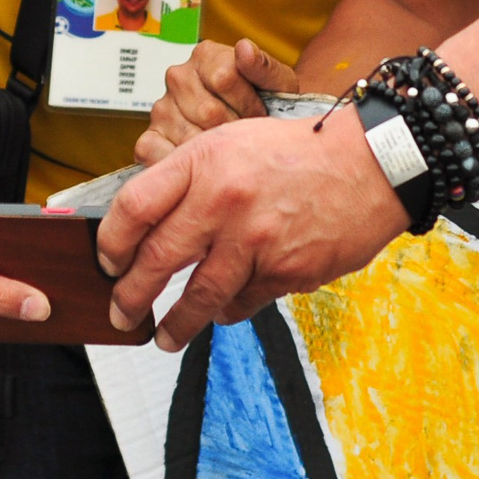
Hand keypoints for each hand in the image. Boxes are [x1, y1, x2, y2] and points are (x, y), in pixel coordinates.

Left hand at [99, 110, 406, 350]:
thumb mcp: (234, 142)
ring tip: (162, 337)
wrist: (370, 165)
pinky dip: (227, 310)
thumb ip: (191, 177)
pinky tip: (221, 311)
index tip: (108, 260)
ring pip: (198, 296)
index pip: (135, 206)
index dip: (112, 241)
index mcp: (206, 161)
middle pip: (157, 259)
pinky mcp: (285, 271)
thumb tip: (150, 222)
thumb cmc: (300, 151)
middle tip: (121, 312)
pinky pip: (242, 302)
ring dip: (174, 324)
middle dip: (130, 296)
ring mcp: (256, 240)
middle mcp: (225, 200)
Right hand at [136, 39, 297, 164]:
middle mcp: (178, 76)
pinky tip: (203, 164)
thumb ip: (264, 67)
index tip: (261, 113)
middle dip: (235, 131)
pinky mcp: (151, 137)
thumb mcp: (279, 83)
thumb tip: (244, 49)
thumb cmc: (269, 103)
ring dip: (216, 152)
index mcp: (206, 55)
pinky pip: (158, 154)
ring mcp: (162, 108)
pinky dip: (182, 165)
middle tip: (248, 137)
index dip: (249, 103)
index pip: (225, 79)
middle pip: (209, 112)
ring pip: (189, 137)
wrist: (262, 125)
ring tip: (231, 148)